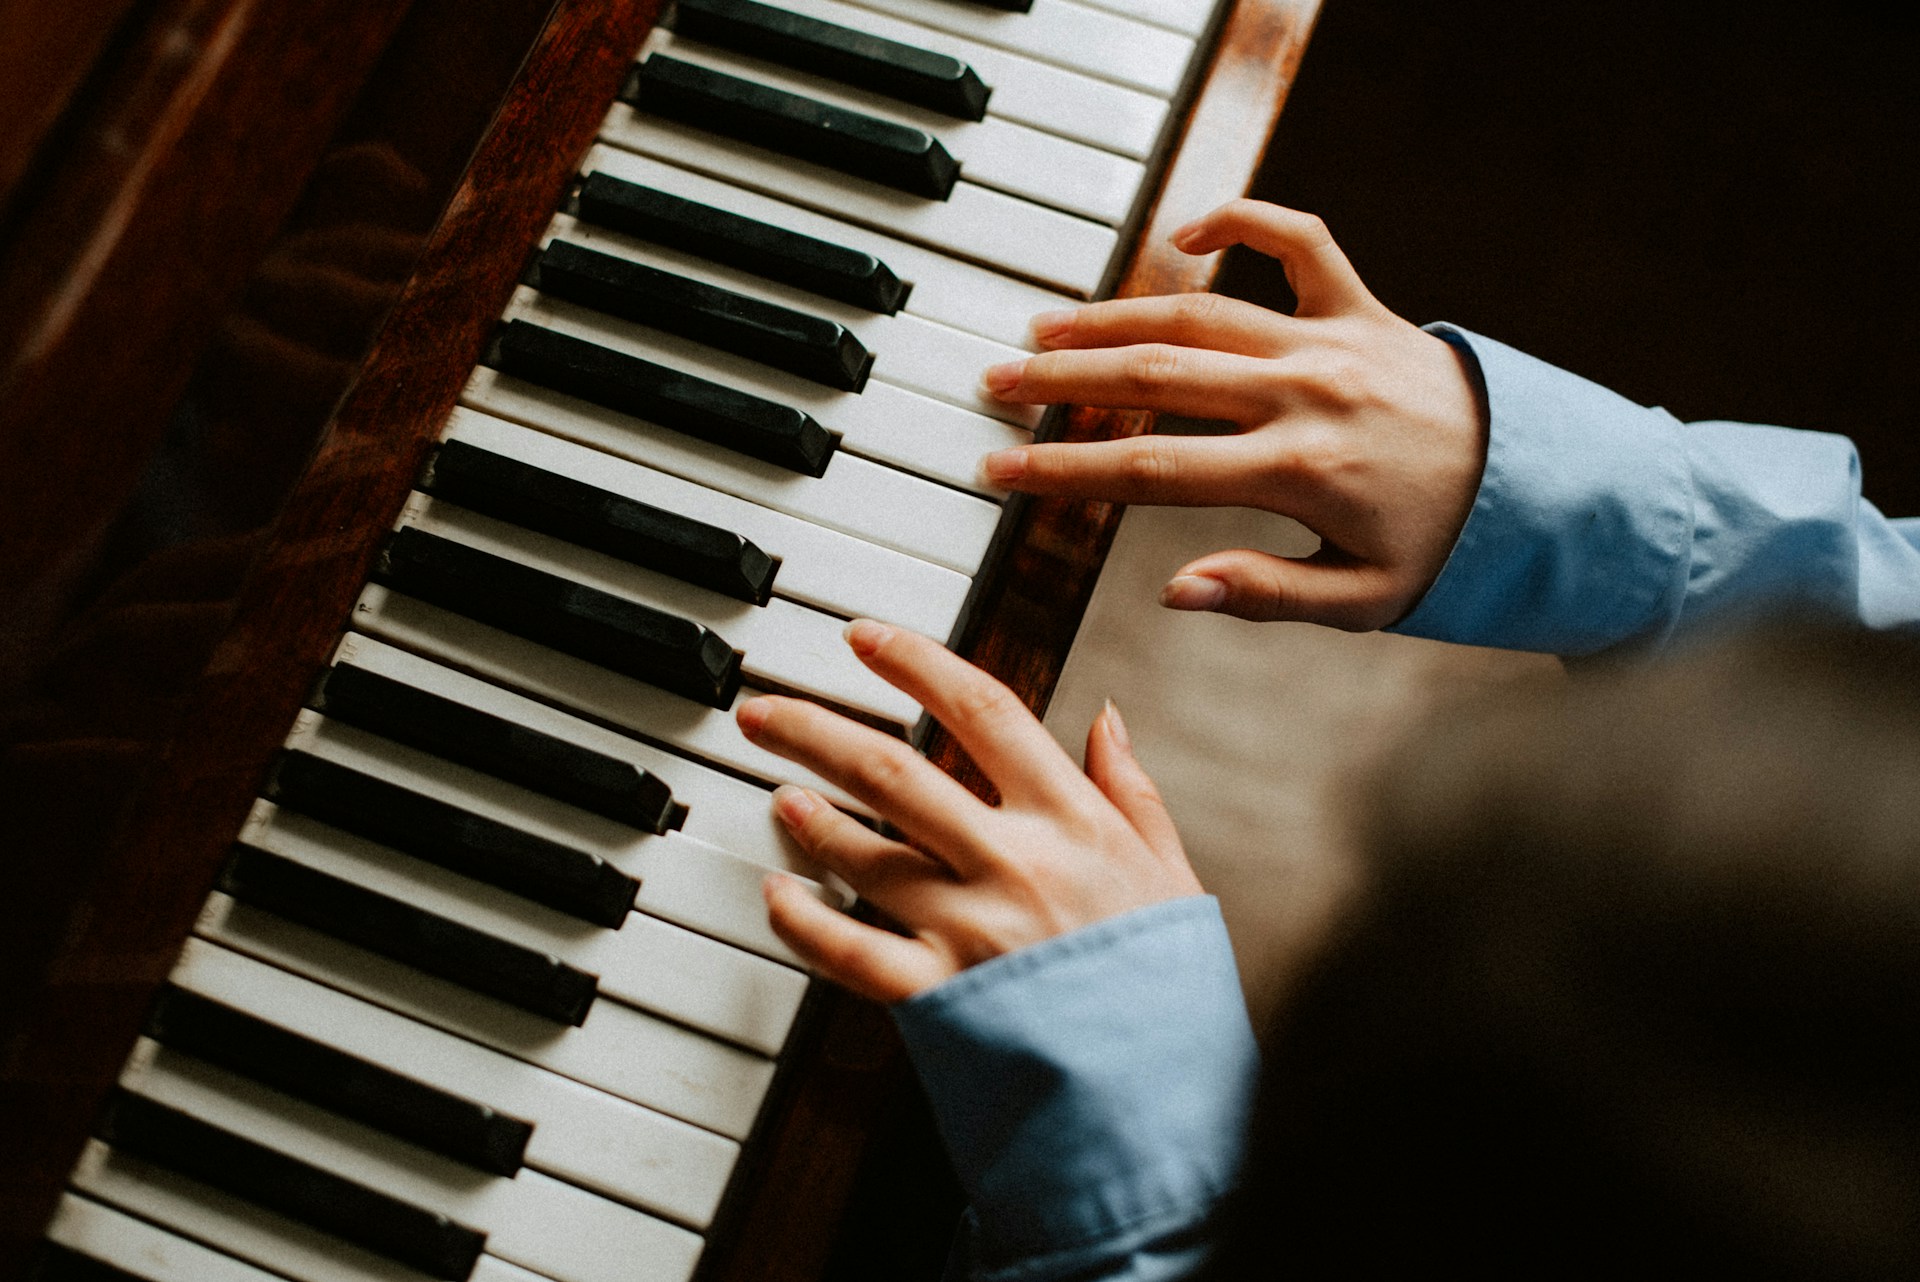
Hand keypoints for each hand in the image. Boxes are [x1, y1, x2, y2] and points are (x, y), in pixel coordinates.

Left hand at [735, 621, 1202, 1002]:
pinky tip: (776, 893)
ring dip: (808, 816)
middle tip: (764, 710)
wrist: (1164, 1094)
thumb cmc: (1168, 985)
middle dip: (815, 729)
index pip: (982, 709)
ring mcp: (970, 927)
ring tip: (780, 792)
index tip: (865, 638)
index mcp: (1070, 819)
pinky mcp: (939, 996)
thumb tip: (1106, 717)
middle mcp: (1012, 861)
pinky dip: (801, 920)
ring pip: (863, 851)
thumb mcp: (1171, 868)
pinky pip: (849, 950)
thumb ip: (1131, 788)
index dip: (915, 662)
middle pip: (893, 768)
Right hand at [981, 200, 1486, 630]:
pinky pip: (1299, 242)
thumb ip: (1263, 593)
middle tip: (998, 385)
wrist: (1544, 486)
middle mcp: (1305, 393)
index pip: (1151, 469)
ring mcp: (1331, 340)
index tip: (1002, 474)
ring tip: (1048, 329)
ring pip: (1199, 313)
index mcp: (1297, 471)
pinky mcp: (1364, 308)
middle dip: (1063, 383)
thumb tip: (1174, 590)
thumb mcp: (1360, 600)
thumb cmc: (1448, 550)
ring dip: (1115, 318)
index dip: (1065, 473)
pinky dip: (1242, 222)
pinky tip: (1183, 238)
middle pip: (1155, 378)